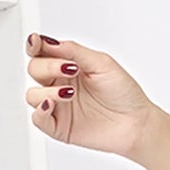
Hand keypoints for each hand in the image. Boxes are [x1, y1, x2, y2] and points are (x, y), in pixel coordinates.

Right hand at [24, 31, 155, 155]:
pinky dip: (40, 111)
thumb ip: (74, 50)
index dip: (34, 45)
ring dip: (46, 90)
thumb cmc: (124, 93)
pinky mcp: (59, 127)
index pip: (42, 52)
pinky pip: (38, 119)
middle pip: (34, 70)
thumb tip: (49, 42)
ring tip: (69, 93)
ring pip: (32, 95)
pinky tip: (53, 105)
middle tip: (69, 69)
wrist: (137, 123)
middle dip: (47, 67)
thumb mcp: (102, 63)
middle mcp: (60, 84)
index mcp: (68, 66)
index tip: (36, 42)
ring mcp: (59, 106)